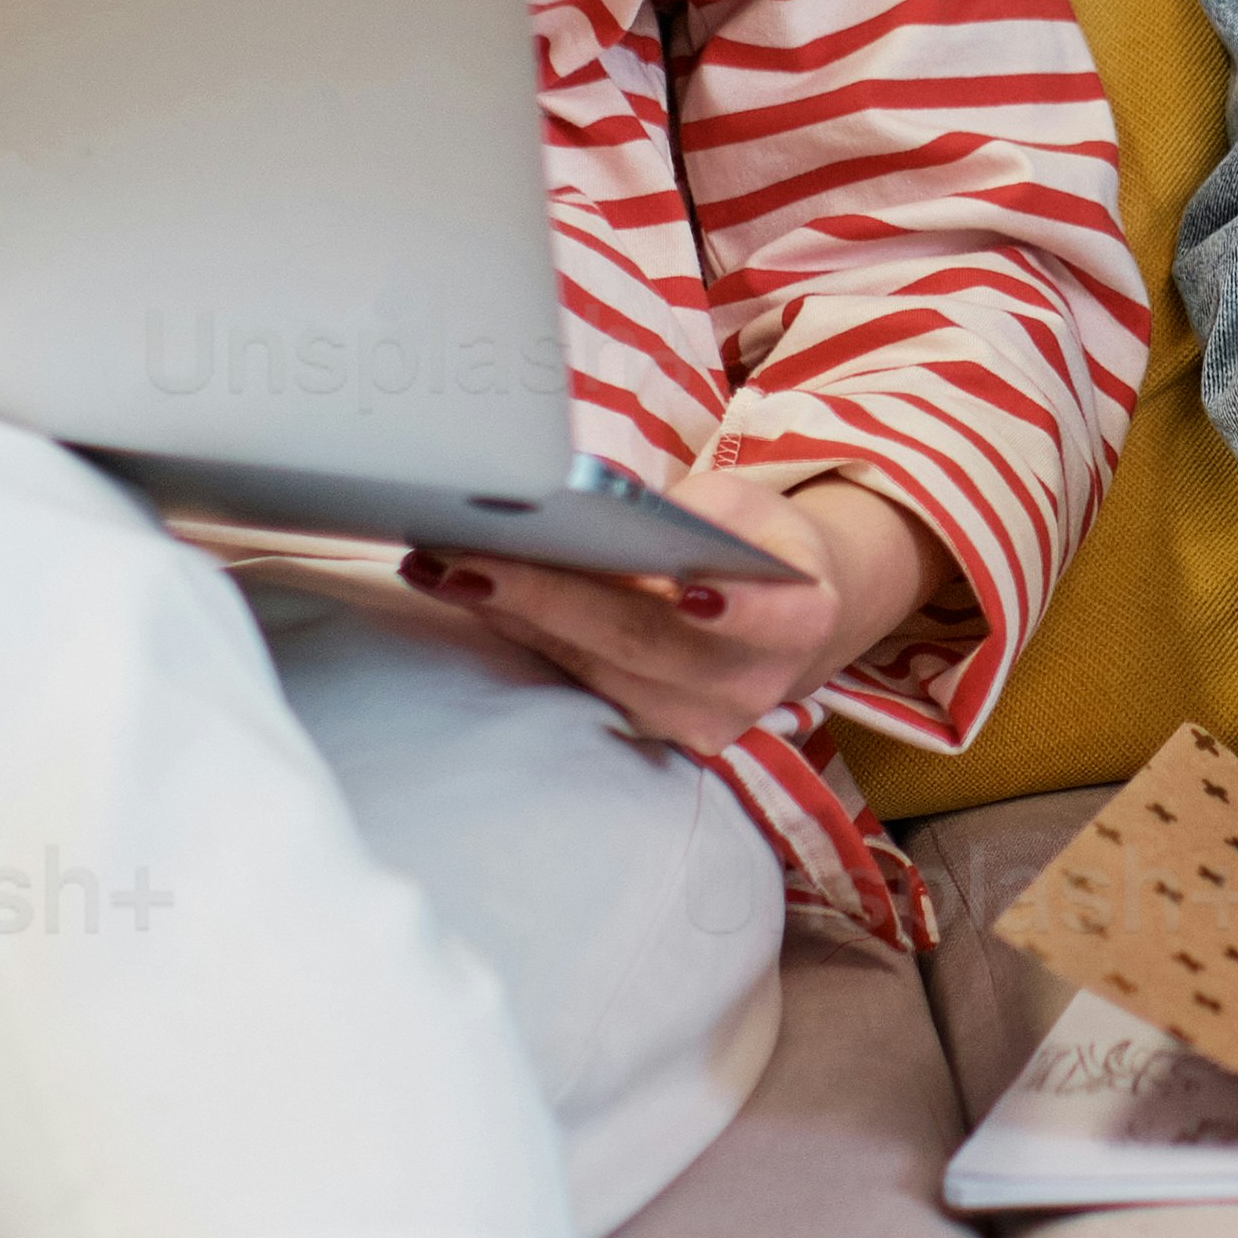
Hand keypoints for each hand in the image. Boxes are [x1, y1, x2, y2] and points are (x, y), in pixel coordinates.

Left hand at [396, 462, 935, 750]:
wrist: (786, 619)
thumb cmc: (760, 546)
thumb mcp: (748, 509)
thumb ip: (696, 518)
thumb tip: (603, 516)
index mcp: (798, 622)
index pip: (764, 621)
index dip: (729, 612)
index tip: (691, 594)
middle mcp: (750, 686)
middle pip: (641, 640)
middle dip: (547, 597)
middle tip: (468, 558)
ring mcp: (696, 720)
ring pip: (591, 663)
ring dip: (509, 614)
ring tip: (439, 566)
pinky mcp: (647, 729)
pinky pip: (573, 676)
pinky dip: (516, 630)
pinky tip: (460, 590)